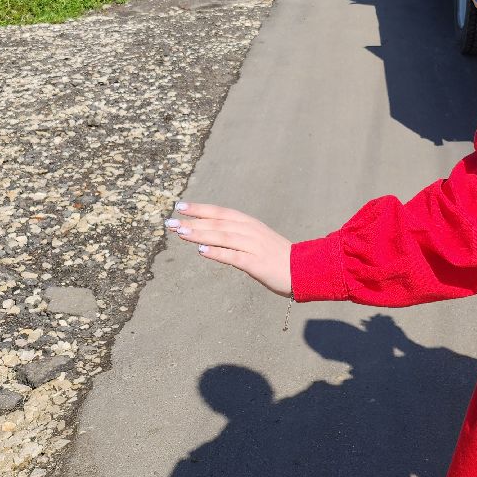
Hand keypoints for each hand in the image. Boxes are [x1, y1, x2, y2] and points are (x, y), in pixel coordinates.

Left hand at [165, 202, 292, 297]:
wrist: (305, 270)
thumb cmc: (278, 258)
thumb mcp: (256, 241)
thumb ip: (237, 237)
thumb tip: (212, 238)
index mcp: (250, 224)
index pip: (221, 212)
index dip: (201, 208)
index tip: (180, 206)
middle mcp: (250, 231)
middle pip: (218, 222)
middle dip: (193, 221)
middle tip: (171, 221)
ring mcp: (254, 247)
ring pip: (223, 236)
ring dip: (201, 234)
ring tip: (181, 233)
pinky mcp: (257, 263)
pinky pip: (234, 256)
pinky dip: (218, 252)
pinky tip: (202, 251)